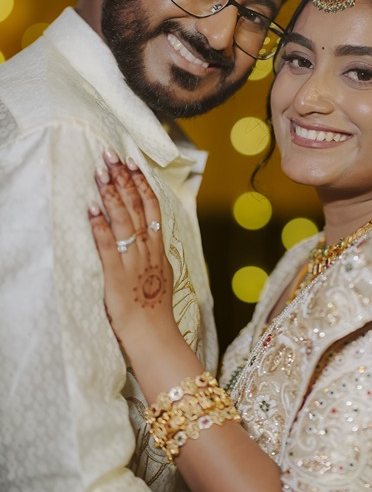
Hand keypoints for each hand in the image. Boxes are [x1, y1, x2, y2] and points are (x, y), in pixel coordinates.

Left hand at [89, 151, 174, 345]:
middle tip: (112, 156)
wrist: (154, 335)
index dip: (142, 184)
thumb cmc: (154, 309)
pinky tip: (91, 209)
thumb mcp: (160, 275)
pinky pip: (108, 246)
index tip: (133, 163)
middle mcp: (147, 250)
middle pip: (138, 207)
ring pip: (125, 221)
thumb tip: (148, 238)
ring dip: (112, 195)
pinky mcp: (117, 275)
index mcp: (157, 248)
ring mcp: (133, 261)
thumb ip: (153, 254)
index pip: (152, 208)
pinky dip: (100, 226)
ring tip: (101, 173)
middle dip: (124, 180)